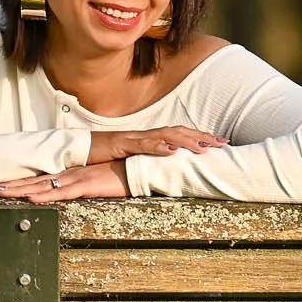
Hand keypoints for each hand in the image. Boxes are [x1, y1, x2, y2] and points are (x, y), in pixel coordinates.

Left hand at [0, 160, 129, 200]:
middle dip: (6, 185)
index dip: (15, 183)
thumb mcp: (97, 182)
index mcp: (68, 174)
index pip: (36, 179)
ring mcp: (76, 179)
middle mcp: (67, 174)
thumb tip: (67, 194)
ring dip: (17, 190)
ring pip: (40, 186)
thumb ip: (82, 187)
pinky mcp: (87, 185)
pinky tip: (31, 199)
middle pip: (31, 182)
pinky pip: (62, 192)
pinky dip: (45, 196)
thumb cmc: (121, 174)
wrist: (139, 166)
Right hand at [88, 126, 226, 162]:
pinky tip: (173, 151)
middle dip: (202, 137)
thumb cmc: (105, 155)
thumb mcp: (133, 160)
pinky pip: (143, 144)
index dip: (201, 138)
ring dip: (186, 141)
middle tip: (222, 144)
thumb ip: (151, 162)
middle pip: (179, 132)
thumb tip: (170, 169)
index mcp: (149, 139)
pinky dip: (159, 146)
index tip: (221, 144)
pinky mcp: (122, 142)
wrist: (79, 148)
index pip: (180, 136)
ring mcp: (134, 137)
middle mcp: (145, 135)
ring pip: (165, 135)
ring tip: (204, 148)